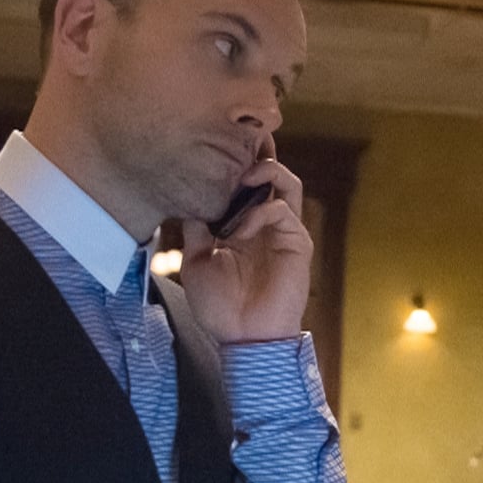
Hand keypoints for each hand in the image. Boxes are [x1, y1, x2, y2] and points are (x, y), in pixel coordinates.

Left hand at [175, 140, 310, 343]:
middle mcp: (266, 222)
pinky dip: (260, 212)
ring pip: (287, 182)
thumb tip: (185, 193)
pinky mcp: (297, 243)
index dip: (237, 161)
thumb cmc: (221, 307)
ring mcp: (284, 231)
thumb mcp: (196, 259)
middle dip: (256, 152)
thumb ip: (196, 227)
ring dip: (265, 172)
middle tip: (234, 143)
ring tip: (243, 177)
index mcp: (244, 224)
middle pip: (271, 172)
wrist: (244, 338)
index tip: (214, 145)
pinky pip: (283, 211)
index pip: (246, 182)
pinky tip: (239, 231)